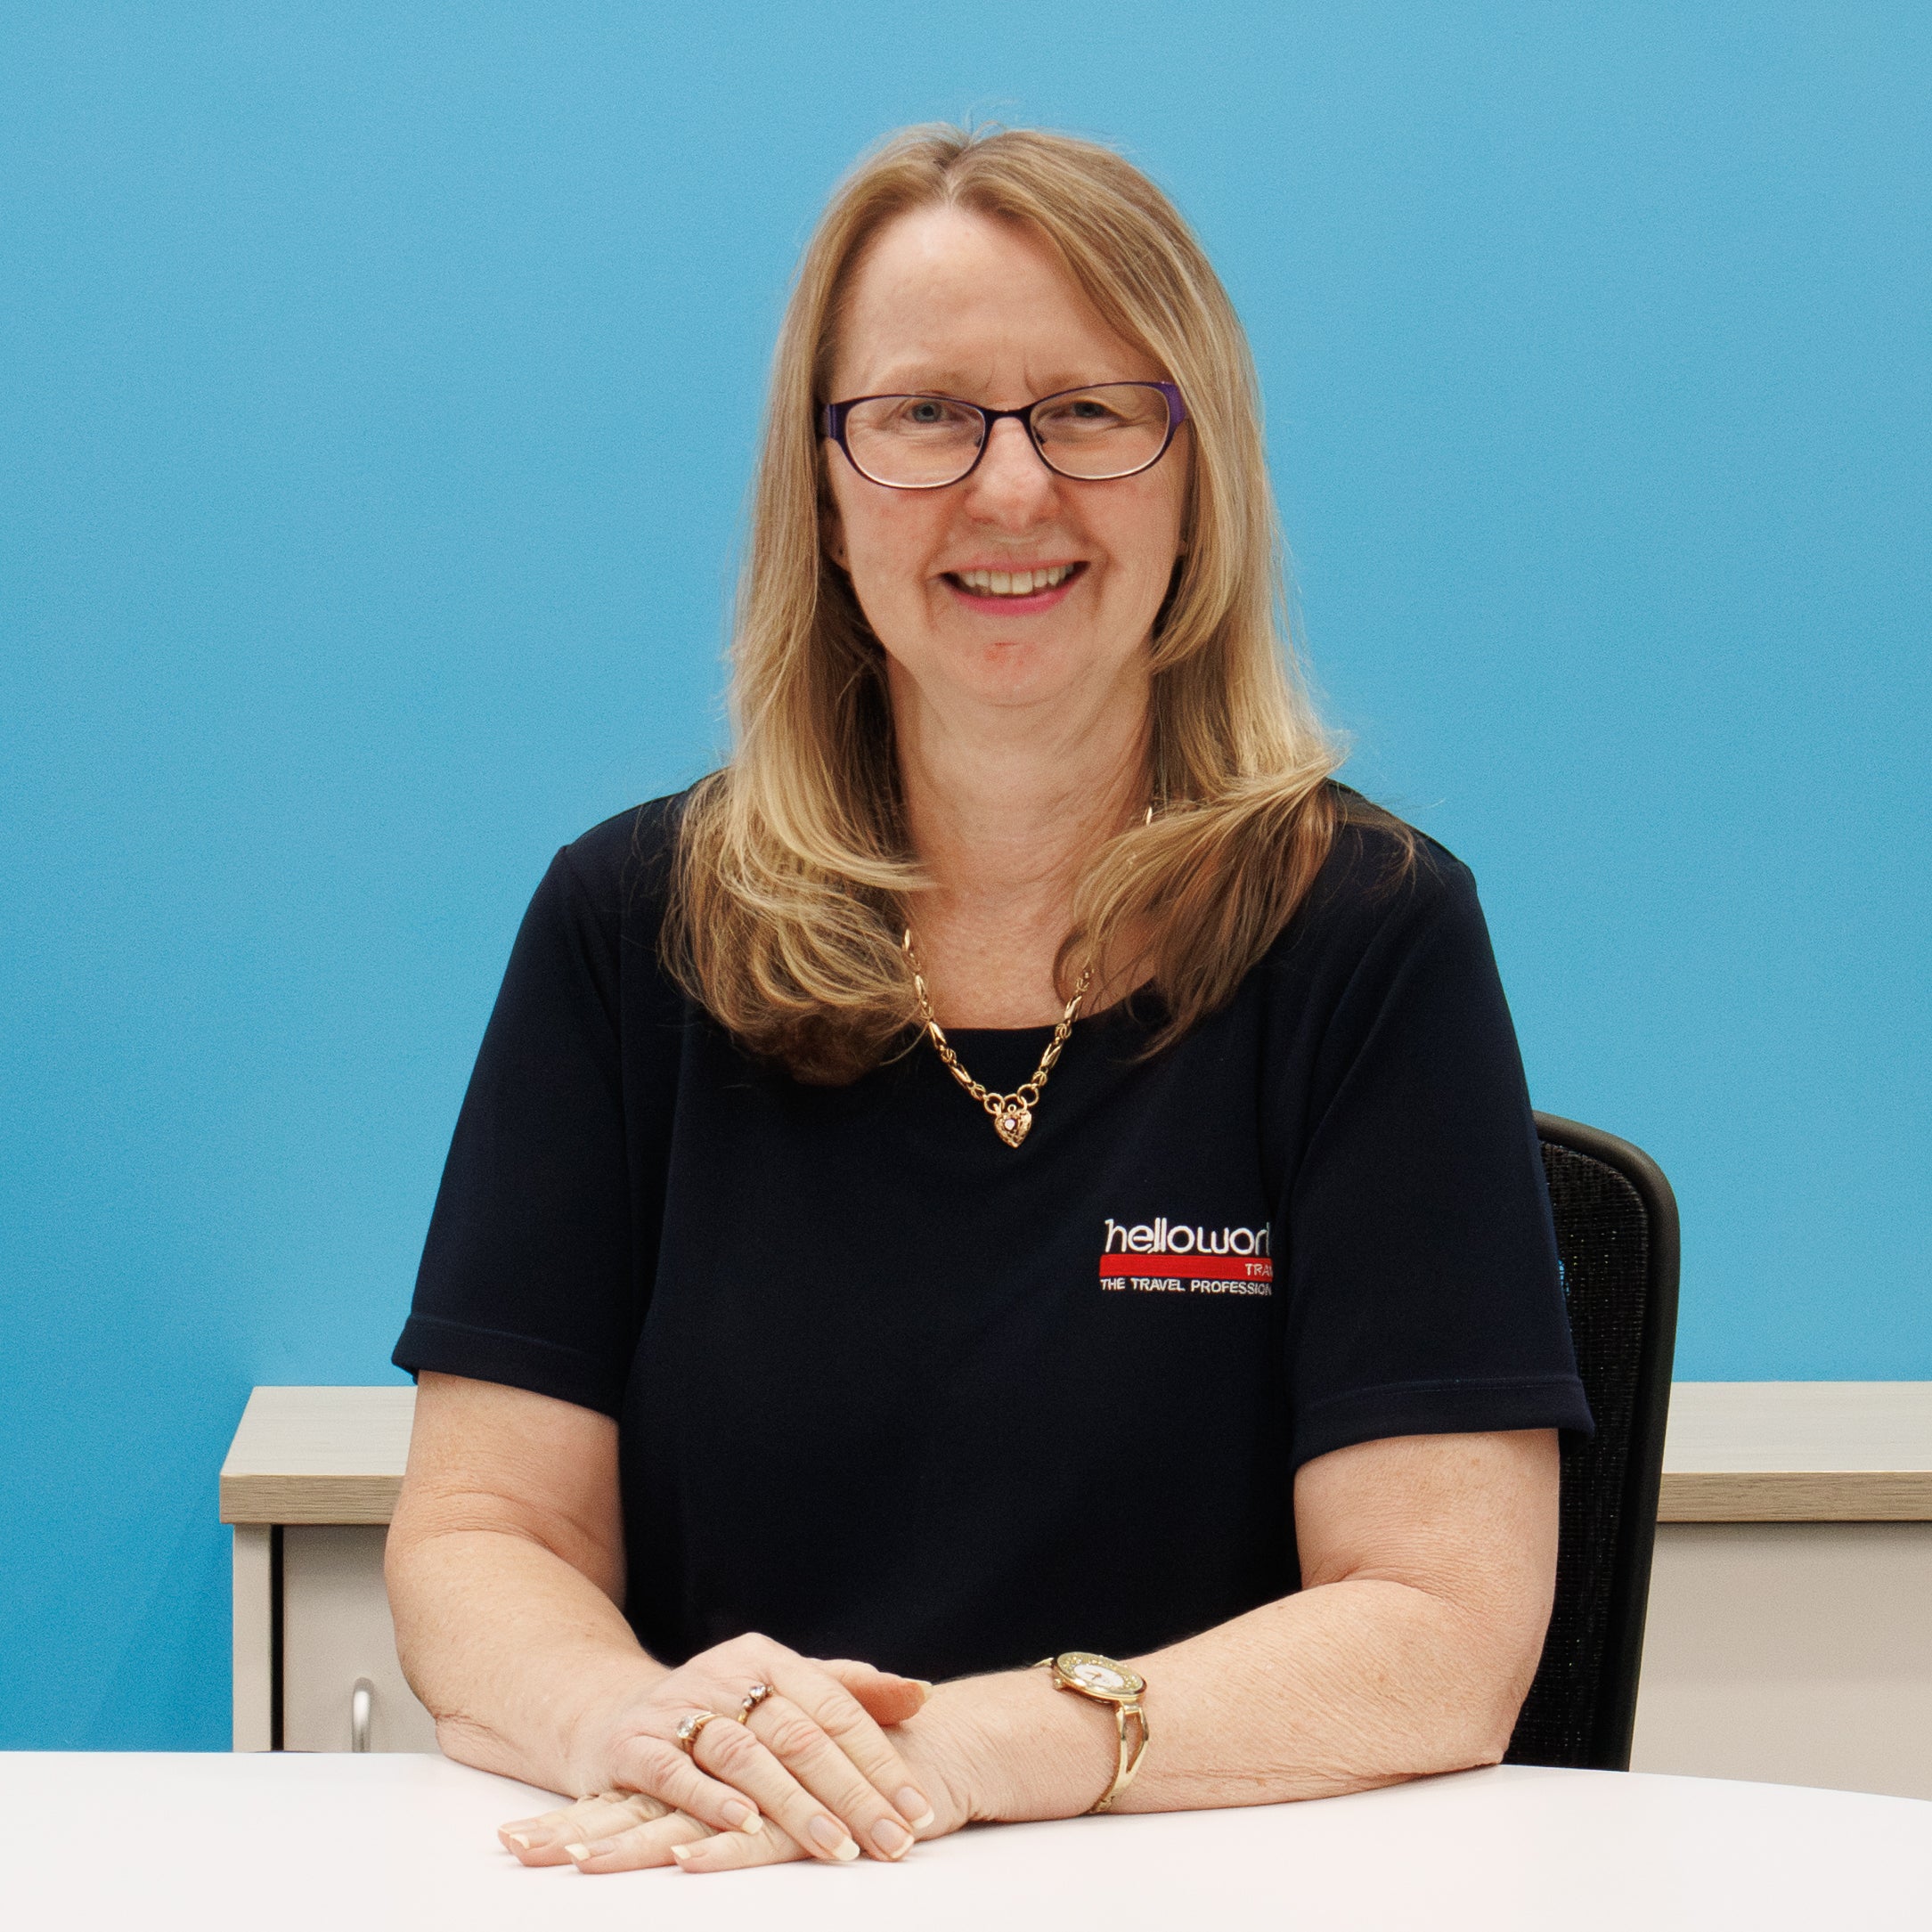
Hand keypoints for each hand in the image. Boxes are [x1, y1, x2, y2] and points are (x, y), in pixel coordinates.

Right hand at [501, 1687, 975, 1875]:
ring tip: (838, 1848)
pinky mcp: (634, 1746)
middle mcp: (725, 1674)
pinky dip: (712, 1799)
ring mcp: (678, 1709)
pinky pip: (677, 1772)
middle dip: (852, 1794)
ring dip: (795, 1805)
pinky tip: (748, 1827)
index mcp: (767, 1658)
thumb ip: (847, 1692)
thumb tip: (919, 1693)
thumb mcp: (778, 1690)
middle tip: (892, 1841)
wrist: (608, 1713)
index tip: (920, 1810)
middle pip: (799, 1734)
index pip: (836, 1709)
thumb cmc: (717, 1710)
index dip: (881, 1760)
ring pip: (746, 1754)